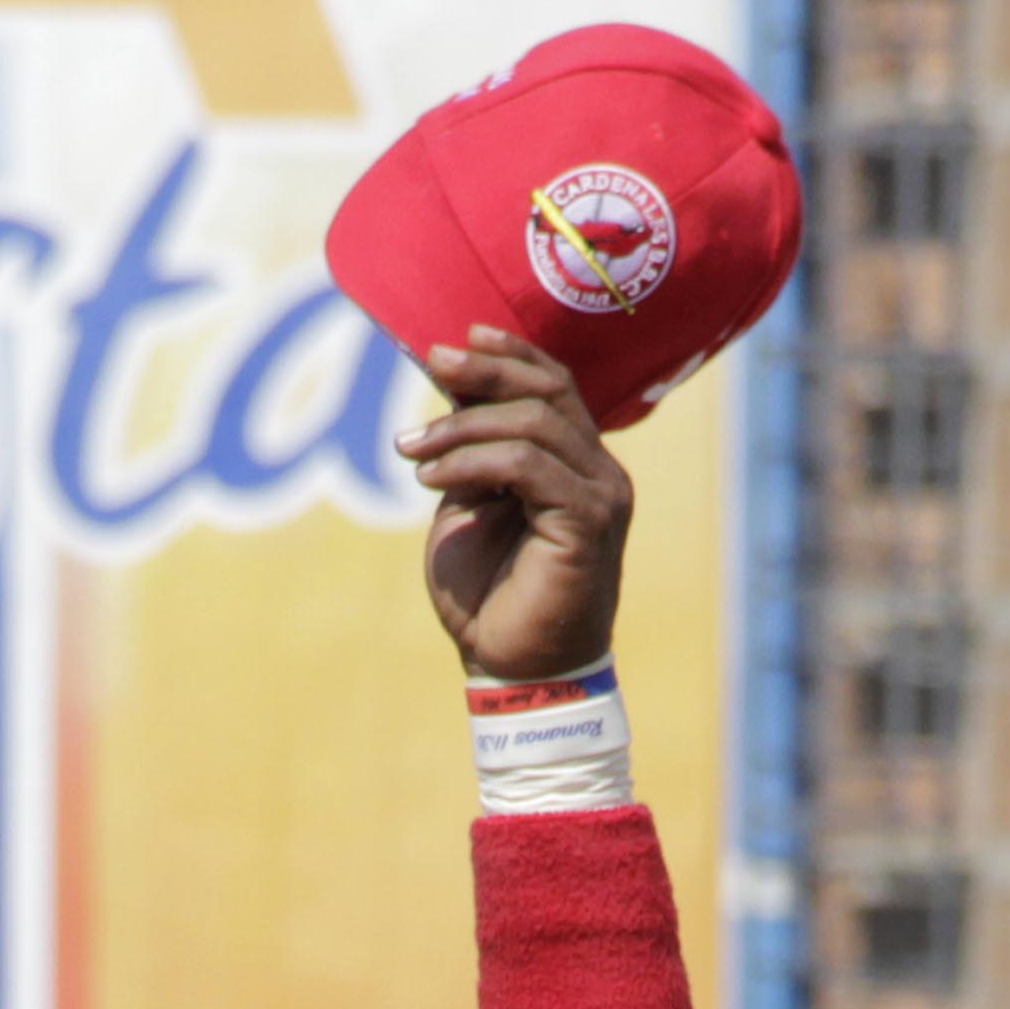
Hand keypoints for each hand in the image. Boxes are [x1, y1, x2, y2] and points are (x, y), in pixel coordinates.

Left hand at [402, 331, 628, 684]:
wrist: (510, 668)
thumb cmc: (487, 594)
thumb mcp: (469, 503)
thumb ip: (472, 450)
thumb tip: (454, 385)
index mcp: (575, 462)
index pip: (554, 386)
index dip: (509, 353)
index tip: (455, 340)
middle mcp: (598, 471)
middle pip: (550, 391)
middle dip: (486, 370)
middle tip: (432, 363)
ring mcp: (600, 495)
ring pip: (536, 423)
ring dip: (462, 427)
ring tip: (410, 449)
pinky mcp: (587, 521)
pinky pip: (529, 466)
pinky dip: (473, 461)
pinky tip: (431, 477)